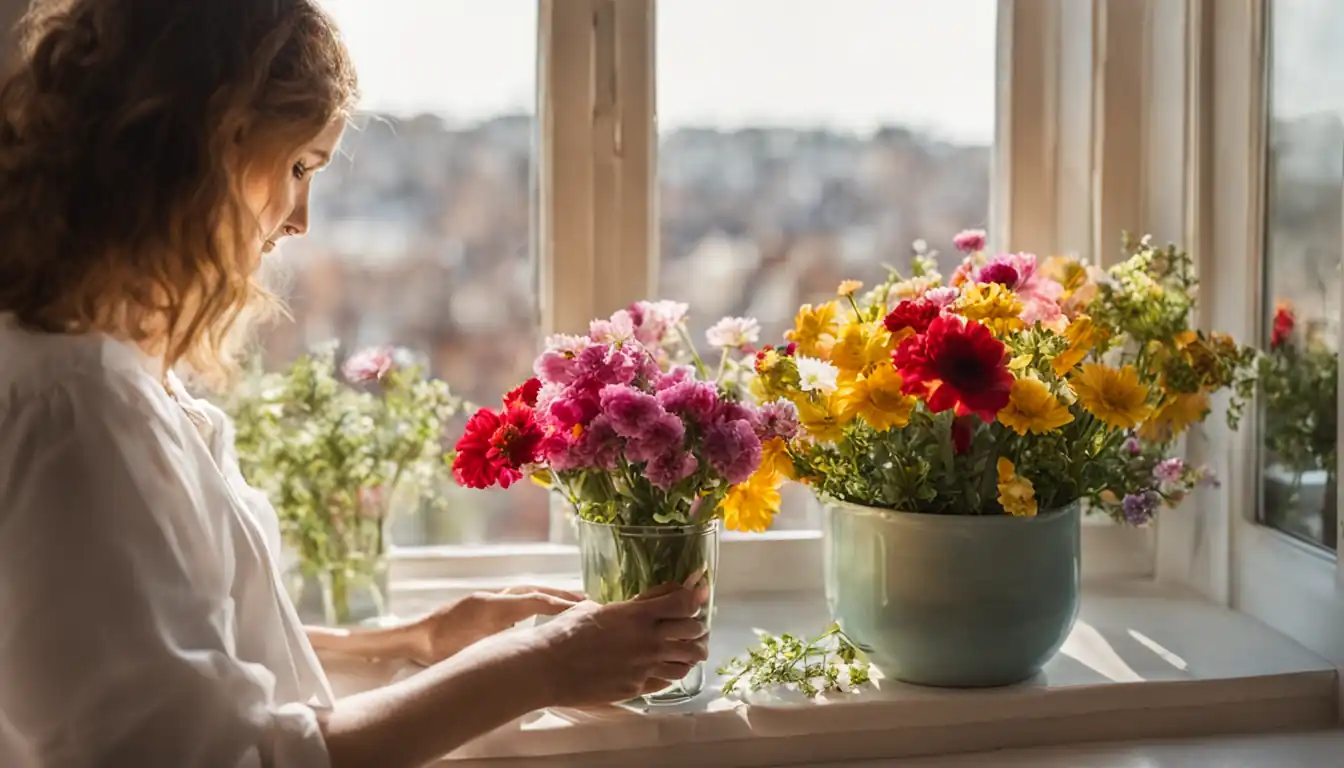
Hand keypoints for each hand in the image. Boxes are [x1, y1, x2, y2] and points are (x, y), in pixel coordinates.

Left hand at [409, 586, 582, 665]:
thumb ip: (499, 645)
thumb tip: (528, 646)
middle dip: (561, 595)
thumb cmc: (439, 648)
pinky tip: (542, 612)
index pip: (533, 600)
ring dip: (548, 596)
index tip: (582, 607)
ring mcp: (488, 598)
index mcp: (493, 607)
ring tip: (572, 603)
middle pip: (534, 590)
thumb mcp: (471, 651)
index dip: (559, 604)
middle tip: (587, 600)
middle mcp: (493, 597)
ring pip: (525, 592)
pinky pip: (514, 598)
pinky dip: (532, 601)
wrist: (414, 636)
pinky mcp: (484, 604)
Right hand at [525, 582, 710, 706]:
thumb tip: (654, 599)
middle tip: (693, 625)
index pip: (685, 604)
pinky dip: (669, 672)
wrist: (547, 668)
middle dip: (697, 627)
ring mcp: (645, 667)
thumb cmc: (566, 632)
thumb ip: (631, 605)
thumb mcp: (599, 608)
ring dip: (689, 653)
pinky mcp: (637, 687)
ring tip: (685, 649)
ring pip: (687, 661)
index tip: (698, 594)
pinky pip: (666, 680)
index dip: (696, 598)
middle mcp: (648, 641)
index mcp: (638, 615)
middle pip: (694, 633)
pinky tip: (663, 667)